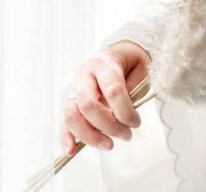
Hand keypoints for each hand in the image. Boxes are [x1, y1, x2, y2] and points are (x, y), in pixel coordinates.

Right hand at [59, 40, 151, 154]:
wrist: (122, 55)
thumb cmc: (132, 65)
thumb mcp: (140, 70)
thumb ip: (131, 91)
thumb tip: (123, 116)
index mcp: (104, 64)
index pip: (112, 90)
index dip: (125, 111)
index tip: (136, 123)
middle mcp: (85, 76)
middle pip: (89, 105)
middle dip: (108, 125)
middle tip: (126, 135)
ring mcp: (75, 90)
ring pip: (73, 115)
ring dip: (90, 135)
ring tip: (108, 145)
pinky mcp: (72, 102)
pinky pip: (66, 121)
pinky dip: (67, 137)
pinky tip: (71, 150)